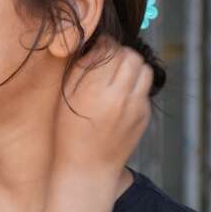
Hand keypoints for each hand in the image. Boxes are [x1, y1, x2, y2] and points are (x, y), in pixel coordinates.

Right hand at [53, 41, 152, 178]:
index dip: (104, 45)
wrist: (86, 169)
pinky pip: (144, 89)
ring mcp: (135, 108)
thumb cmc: (69, 131)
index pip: (109, 49)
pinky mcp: (144, 116)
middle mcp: (118, 97)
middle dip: (120, 54)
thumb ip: (81, 68)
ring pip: (144, 69)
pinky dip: (134, 87)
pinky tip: (120, 98)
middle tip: (109, 62)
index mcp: (94, 91)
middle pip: (131, 56)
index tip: (98, 50)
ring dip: (132, 68)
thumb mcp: (66, 98)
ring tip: (117, 77)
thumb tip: (98, 42)